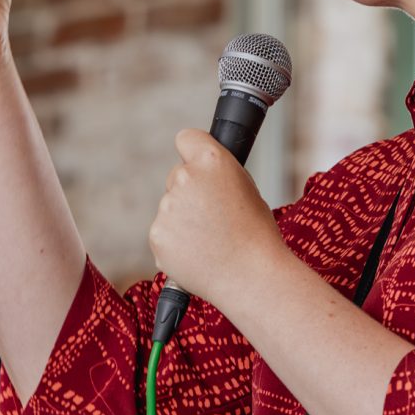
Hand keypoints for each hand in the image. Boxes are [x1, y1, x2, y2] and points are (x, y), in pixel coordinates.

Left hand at [147, 128, 285, 307]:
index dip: (192, 152)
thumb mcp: (246, 188)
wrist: (251, 276)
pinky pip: (164, 232)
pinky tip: (200, 254)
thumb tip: (201, 172)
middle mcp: (184, 178)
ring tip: (211, 240)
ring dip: (184, 220)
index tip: (196, 163)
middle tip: (214, 217)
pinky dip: (176, 242)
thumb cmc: (256, 234)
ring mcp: (168, 207)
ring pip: (170, 207)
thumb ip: (218, 174)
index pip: (186, 138)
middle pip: (177, 176)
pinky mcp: (157, 234)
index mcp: (211, 160)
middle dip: (190, 192)